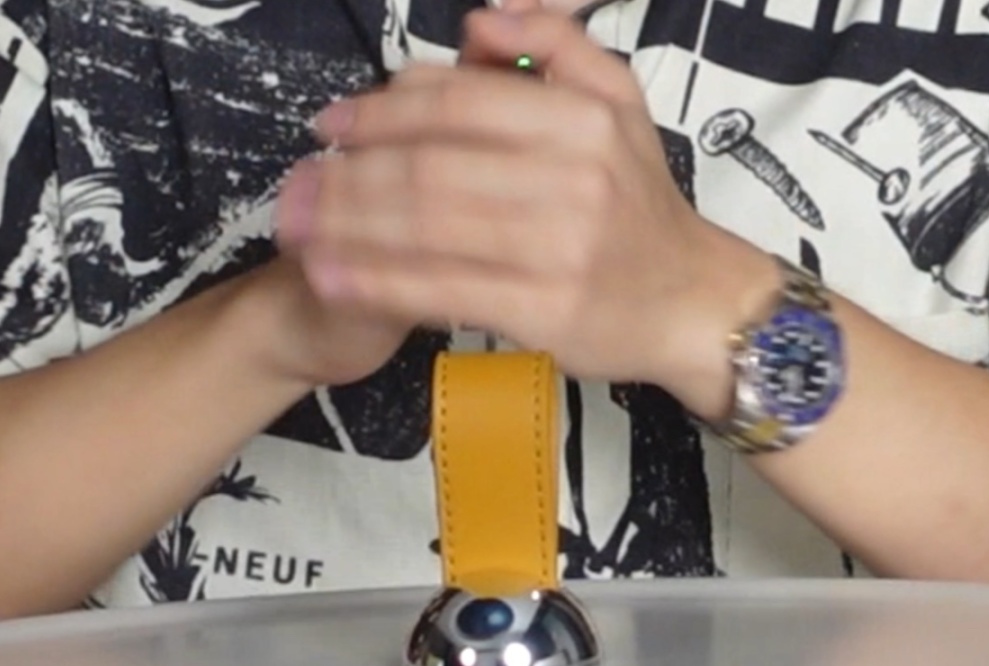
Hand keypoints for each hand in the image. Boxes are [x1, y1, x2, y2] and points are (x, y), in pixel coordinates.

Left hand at [284, 5, 779, 414]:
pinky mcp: (542, 312)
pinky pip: (440, 290)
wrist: (692, 303)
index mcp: (582, 120)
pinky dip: (377, 282)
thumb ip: (556, 45)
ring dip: (347, 226)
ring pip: (425, 229)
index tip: (330, 124)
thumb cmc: (640, 206)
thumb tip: (479, 22)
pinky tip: (331, 276)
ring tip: (296, 225)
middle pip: (429, 167)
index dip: (381, 110)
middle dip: (348, 174)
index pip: (457, 103)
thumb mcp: (620, 104)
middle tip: (296, 182)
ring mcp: (556, 249)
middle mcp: (571, 180)